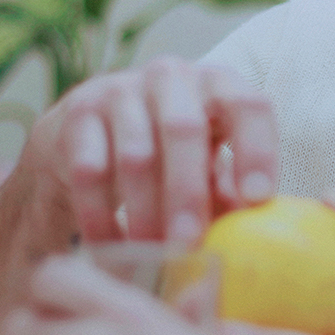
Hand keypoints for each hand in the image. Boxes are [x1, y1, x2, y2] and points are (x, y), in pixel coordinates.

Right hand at [20, 57, 277, 247]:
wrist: (86, 138)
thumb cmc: (169, 156)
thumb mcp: (206, 167)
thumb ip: (227, 194)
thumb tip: (247, 235)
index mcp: (218, 85)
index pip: (247, 105)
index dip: (256, 150)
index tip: (257, 200)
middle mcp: (171, 77)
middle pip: (184, 129)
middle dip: (188, 193)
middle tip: (189, 245)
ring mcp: (120, 90)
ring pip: (136, 154)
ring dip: (144, 213)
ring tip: (151, 257)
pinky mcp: (78, 114)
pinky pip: (89, 171)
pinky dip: (101, 216)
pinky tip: (110, 249)